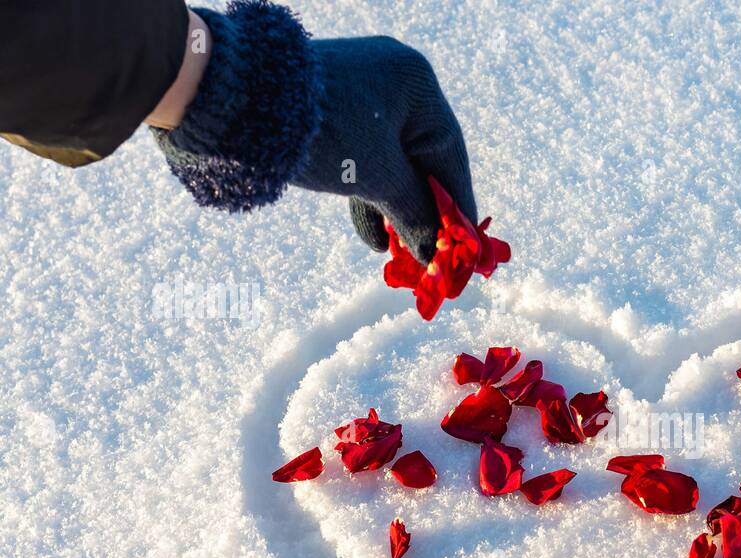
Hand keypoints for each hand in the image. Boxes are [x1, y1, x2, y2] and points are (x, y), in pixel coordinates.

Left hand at [292, 36, 475, 264]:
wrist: (235, 101)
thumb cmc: (323, 132)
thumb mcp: (378, 177)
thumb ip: (416, 212)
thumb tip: (436, 251)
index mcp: (417, 85)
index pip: (450, 155)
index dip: (459, 206)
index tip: (467, 245)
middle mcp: (395, 81)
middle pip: (422, 159)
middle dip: (423, 211)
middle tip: (429, 254)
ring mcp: (363, 92)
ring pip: (391, 161)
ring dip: (395, 208)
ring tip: (396, 251)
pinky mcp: (334, 108)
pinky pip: (365, 155)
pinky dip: (370, 193)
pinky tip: (371, 233)